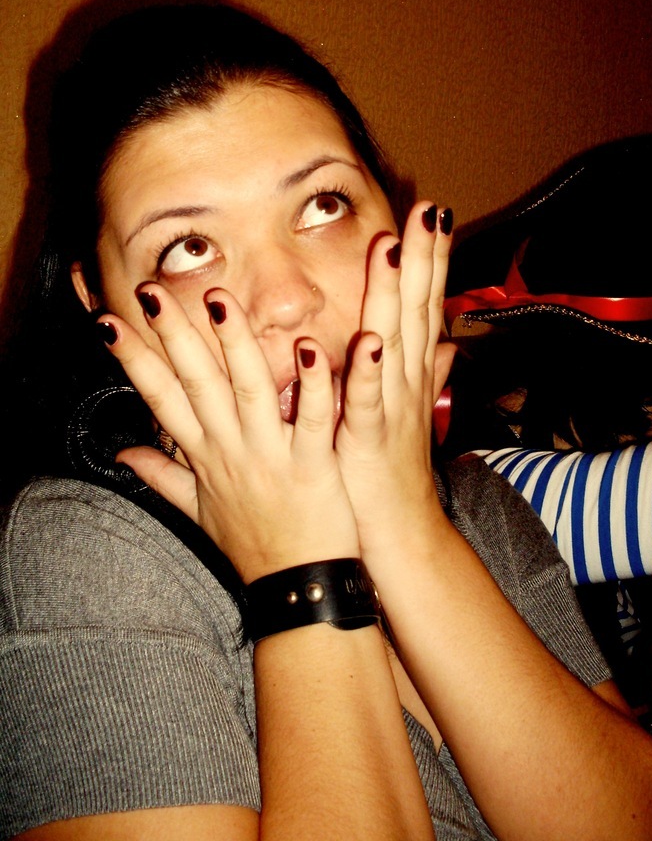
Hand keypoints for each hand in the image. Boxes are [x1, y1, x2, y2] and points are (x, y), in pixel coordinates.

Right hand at [99, 284, 358, 581]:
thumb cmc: (252, 546)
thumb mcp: (198, 511)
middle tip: (151, 291)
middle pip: (197, 382)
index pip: (161, 398)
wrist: (297, 589)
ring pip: (249, 388)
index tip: (108, 322)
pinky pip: (312, 418)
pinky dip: (313, 385)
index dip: (134, 360)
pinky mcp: (313, 466)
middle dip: (172, 335)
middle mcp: (231, 449)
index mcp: (205, 454)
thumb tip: (122, 457)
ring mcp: (270, 456)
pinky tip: (310, 349)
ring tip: (218, 300)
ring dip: (234, 343)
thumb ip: (162, 477)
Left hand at [335, 202, 454, 559]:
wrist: (399, 532)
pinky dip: (368, 371)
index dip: (430, 258)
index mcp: (411, 371)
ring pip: (395, 342)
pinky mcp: (369, 438)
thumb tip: (451, 344)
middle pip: (418, 309)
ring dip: (395, 297)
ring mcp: (391, 407)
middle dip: (423, 259)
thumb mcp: (410, 411)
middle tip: (428, 211)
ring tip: (393, 250)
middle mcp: (408, 381)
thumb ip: (429, 371)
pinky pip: (368, 400)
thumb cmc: (392, 468)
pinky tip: (369, 339)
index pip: (425, 303)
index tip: (433, 211)